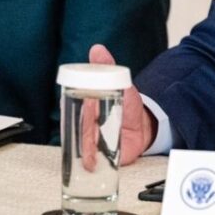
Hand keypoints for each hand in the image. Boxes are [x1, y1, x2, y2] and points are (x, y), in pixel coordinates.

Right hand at [88, 44, 156, 164]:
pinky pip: (87, 161)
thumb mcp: (121, 83)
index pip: (71, 107)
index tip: (90, 107)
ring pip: (81, 145)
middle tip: (98, 127)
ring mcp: (89, 141)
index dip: (80, 109)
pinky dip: (89, 163)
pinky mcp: (97, 156)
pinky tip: (91, 165)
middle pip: (77, 128)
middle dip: (87, 129)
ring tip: (96, 148)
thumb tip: (97, 49)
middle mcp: (83, 124)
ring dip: (88, 148)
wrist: (143, 128)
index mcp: (84, 106)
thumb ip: (107, 66)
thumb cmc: (127, 105)